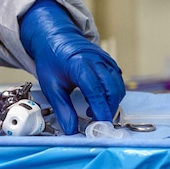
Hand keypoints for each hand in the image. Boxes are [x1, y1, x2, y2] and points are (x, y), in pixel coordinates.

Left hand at [19, 0, 124, 134]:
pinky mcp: (110, 62)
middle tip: (97, 123)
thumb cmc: (52, 60)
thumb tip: (71, 130)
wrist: (55, 38)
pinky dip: (113, 93)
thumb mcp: (51, 86)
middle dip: (109, 109)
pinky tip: (98, 100)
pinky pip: (117, 80)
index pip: (96, 91)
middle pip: (113, 89)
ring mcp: (106, 60)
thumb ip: (63, 109)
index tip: (100, 126)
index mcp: (80, 64)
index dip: (100, 110)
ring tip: (94, 112)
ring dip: (111, 102)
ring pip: (118, 86)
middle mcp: (97, 60)